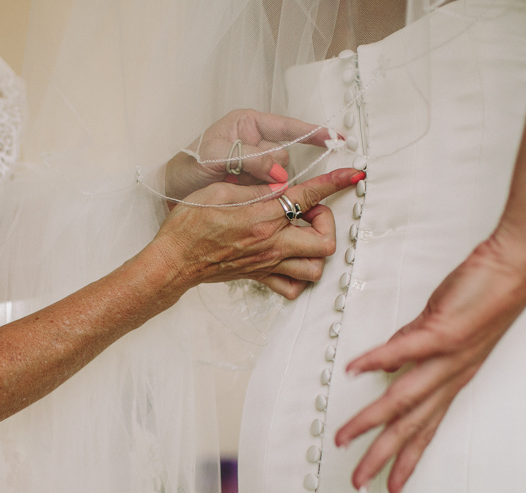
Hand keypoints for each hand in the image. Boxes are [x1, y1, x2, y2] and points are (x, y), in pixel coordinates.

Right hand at [153, 168, 362, 298]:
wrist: (173, 261)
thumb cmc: (188, 225)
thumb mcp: (218, 191)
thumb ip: (254, 187)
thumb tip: (280, 183)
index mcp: (262, 216)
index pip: (309, 196)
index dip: (336, 181)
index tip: (353, 173)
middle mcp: (271, 243)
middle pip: (325, 240)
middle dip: (327, 221)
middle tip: (310, 210)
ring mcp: (267, 263)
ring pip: (316, 268)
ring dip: (317, 249)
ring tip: (302, 234)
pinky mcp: (260, 277)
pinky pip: (293, 287)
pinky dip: (301, 276)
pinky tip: (292, 259)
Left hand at [164, 109, 337, 200]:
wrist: (168, 190)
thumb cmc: (186, 165)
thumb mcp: (215, 157)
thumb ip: (249, 160)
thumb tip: (280, 171)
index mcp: (247, 124)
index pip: (288, 126)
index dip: (313, 132)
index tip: (335, 139)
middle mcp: (255, 141)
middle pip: (285, 156)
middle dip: (276, 171)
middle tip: (254, 182)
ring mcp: (255, 164)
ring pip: (279, 176)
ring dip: (266, 187)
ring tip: (238, 189)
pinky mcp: (252, 184)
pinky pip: (270, 190)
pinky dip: (263, 197)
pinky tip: (246, 198)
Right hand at [334, 234, 525, 492]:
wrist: (515, 268)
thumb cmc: (483, 295)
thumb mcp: (442, 330)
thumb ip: (411, 349)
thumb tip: (385, 365)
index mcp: (451, 378)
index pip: (425, 428)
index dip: (408, 458)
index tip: (392, 486)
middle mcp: (450, 376)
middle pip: (410, 425)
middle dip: (383, 457)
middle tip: (360, 482)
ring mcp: (447, 357)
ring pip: (404, 398)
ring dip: (371, 421)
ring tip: (344, 436)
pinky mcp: (443, 331)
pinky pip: (404, 350)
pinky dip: (377, 361)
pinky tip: (354, 371)